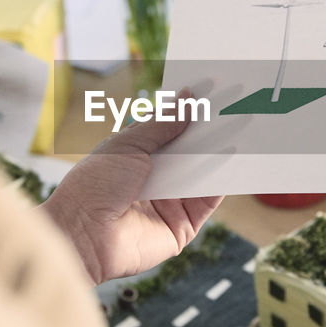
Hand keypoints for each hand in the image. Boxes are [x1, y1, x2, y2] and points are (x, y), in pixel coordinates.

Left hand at [41, 98, 222, 283]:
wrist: (84, 234)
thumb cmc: (95, 185)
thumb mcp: (128, 144)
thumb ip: (162, 123)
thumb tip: (190, 98)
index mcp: (136, 157)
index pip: (169, 131)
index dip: (188, 113)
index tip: (211, 91)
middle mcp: (155, 180)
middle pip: (188, 152)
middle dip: (208, 132)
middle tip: (234, 106)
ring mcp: (169, 204)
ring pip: (201, 175)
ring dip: (220, 153)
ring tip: (241, 126)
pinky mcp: (182, 227)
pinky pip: (206, 202)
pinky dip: (220, 182)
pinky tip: (232, 158)